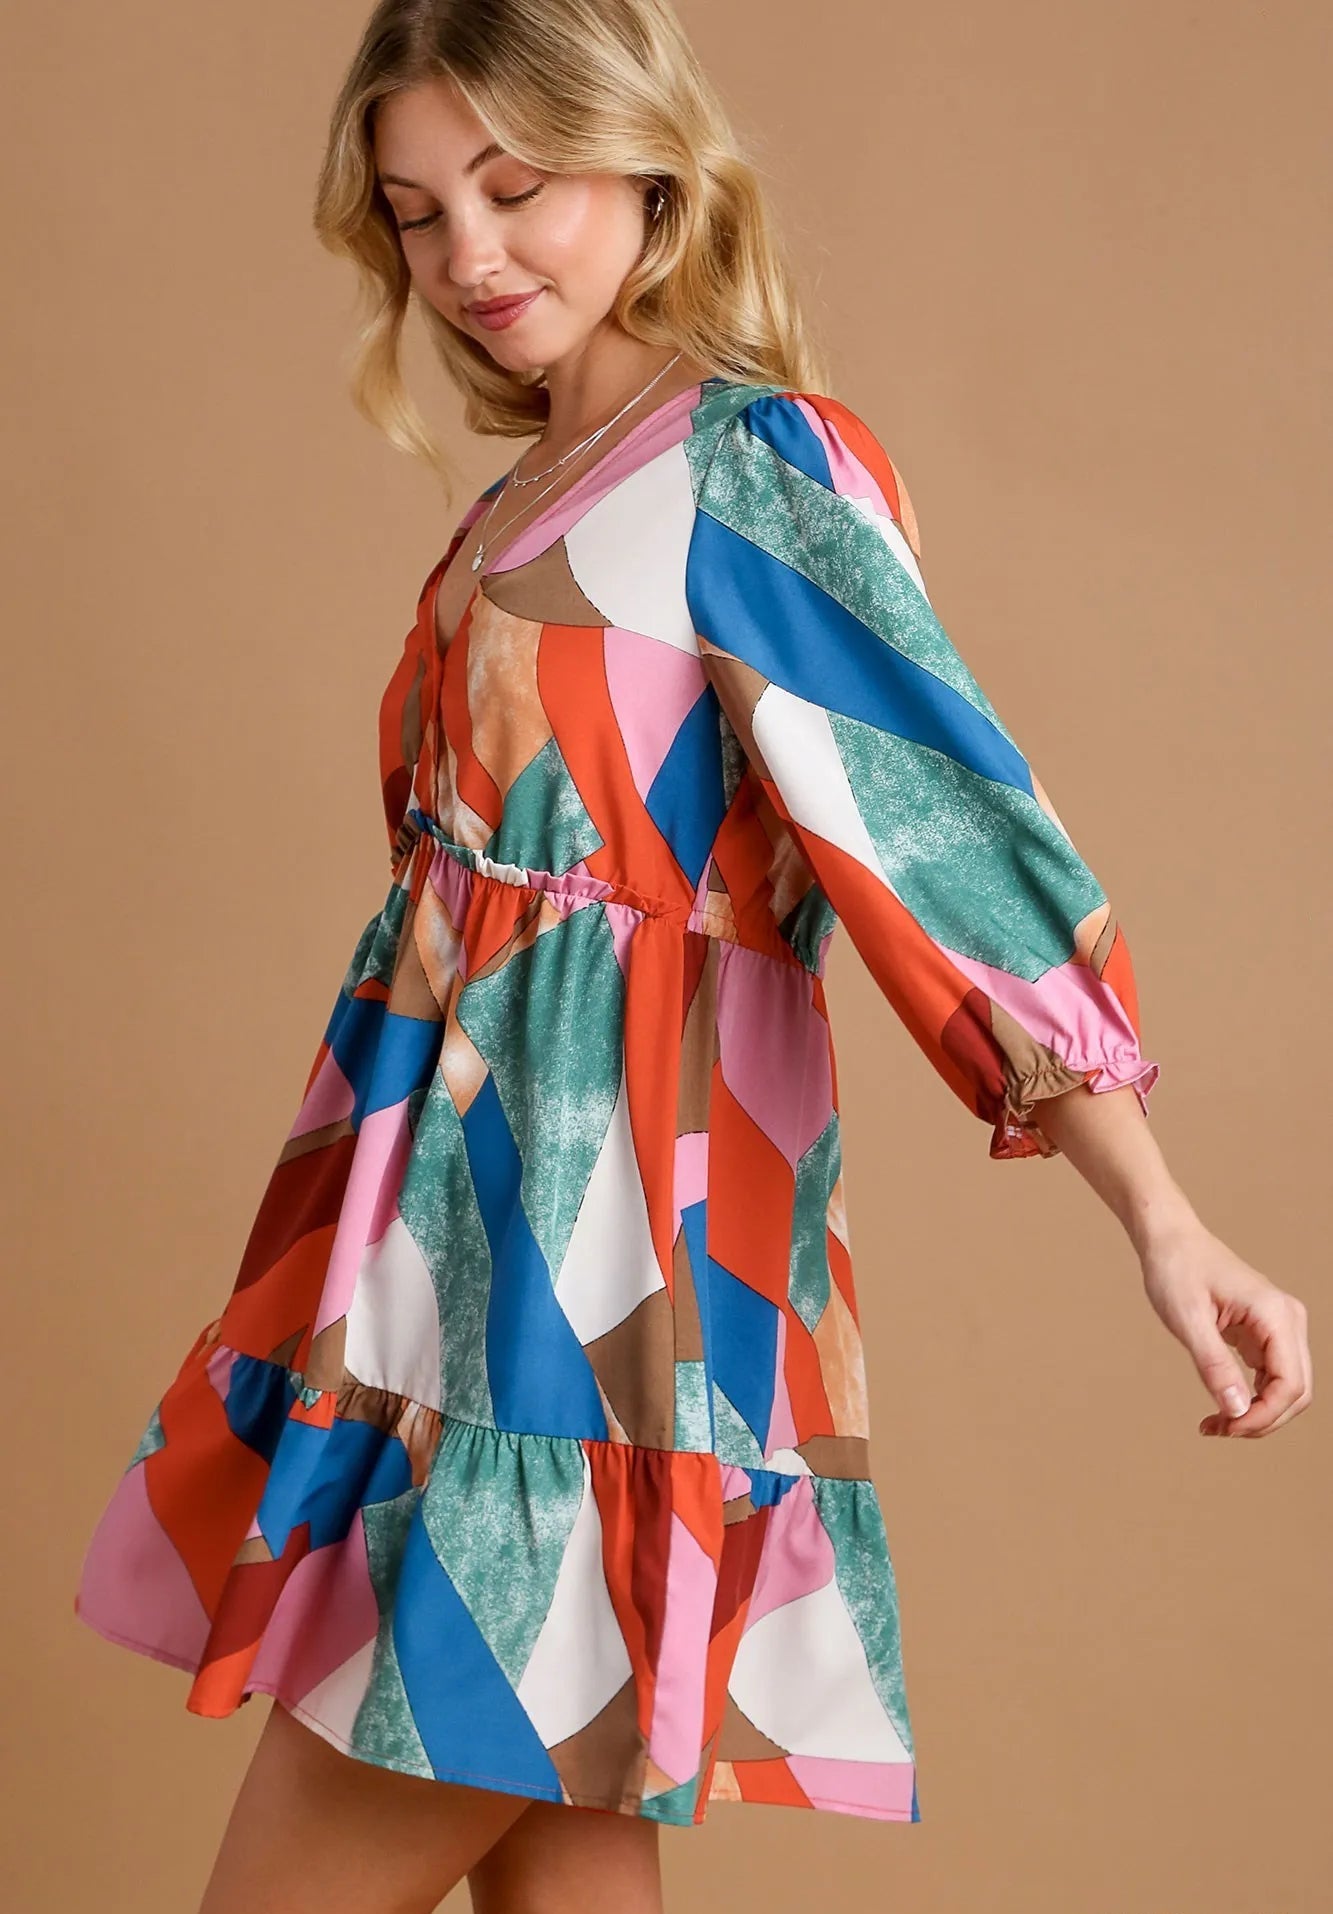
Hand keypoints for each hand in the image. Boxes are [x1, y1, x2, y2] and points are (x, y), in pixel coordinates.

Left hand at [1139, 1221, 1312, 1437]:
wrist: (1169, 1240)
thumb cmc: (1176, 1269)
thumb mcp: (1187, 1320)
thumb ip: (1214, 1365)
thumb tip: (1237, 1410)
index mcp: (1276, 1315)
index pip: (1291, 1384)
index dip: (1264, 1416)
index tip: (1227, 1427)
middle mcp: (1288, 1320)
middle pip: (1297, 1392)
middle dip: (1262, 1420)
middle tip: (1218, 1430)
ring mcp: (1280, 1327)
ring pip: (1286, 1389)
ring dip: (1257, 1413)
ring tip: (1215, 1423)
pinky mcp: (1265, 1333)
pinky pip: (1271, 1378)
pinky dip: (1251, 1398)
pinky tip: (1222, 1407)